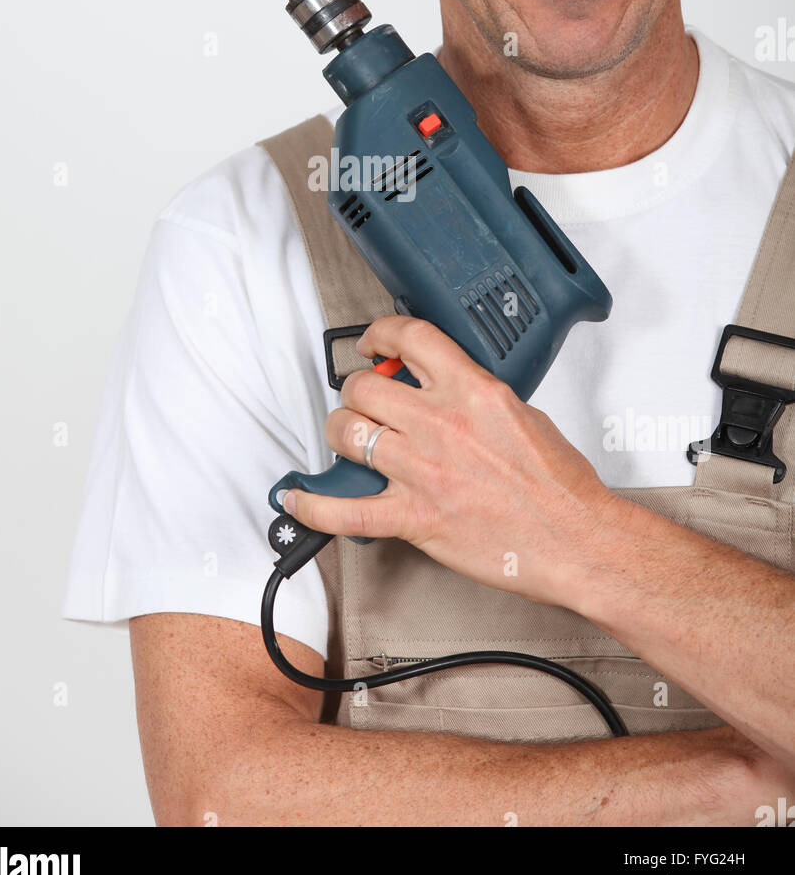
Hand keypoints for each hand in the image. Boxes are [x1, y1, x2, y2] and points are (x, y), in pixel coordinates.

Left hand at [284, 314, 616, 605]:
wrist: (575, 539)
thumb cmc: (559, 486)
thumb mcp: (523, 413)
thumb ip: (477, 396)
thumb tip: (448, 390)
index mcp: (472, 391)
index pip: (410, 338)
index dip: (379, 334)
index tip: (374, 344)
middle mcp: (441, 424)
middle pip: (363, 388)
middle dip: (355, 391)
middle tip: (362, 400)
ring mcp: (422, 470)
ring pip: (346, 434)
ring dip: (340, 434)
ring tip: (347, 439)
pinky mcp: (414, 517)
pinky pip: (345, 510)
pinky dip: (314, 505)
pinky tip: (299, 497)